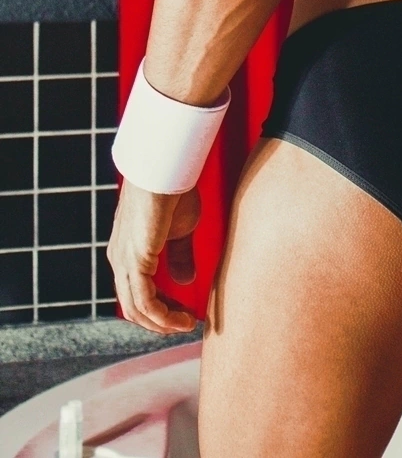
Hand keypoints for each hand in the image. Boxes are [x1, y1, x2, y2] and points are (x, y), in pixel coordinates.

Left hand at [107, 180, 200, 334]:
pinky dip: (164, 317)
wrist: (166, 171)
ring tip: (186, 325)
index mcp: (126, 251)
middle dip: (161, 320)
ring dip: (163, 324)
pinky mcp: (134, 262)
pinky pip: (145, 302)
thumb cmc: (173, 191)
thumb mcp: (180, 230)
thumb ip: (179, 256)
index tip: (184, 311)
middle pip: (134, 306)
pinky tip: (182, 318)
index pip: (136, 292)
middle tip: (186, 323)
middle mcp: (119, 260)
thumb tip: (185, 281)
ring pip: (137, 310)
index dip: (160, 307)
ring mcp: (123, 262)